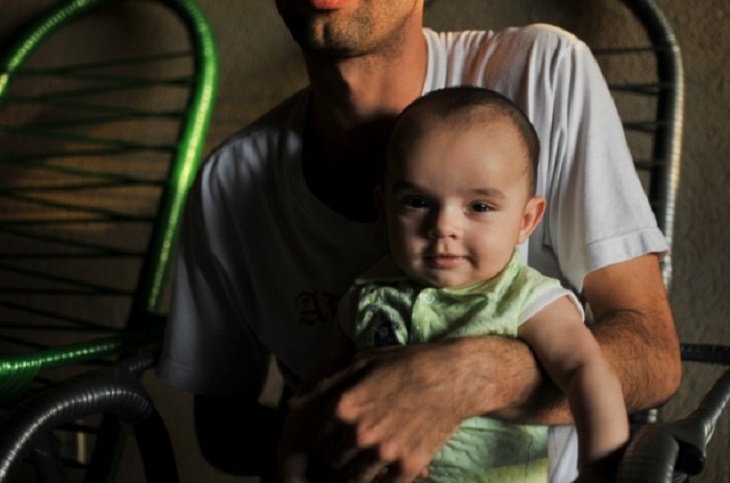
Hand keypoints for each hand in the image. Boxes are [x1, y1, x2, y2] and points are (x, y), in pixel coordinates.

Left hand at [290, 341, 476, 482]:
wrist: (452, 378)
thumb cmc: (405, 363)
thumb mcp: (362, 363)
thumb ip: (325, 387)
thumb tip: (293, 405)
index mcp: (344, 407)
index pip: (316, 437)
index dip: (325, 435)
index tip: (335, 434)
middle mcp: (359, 434)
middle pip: (333, 461)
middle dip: (339, 455)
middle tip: (353, 447)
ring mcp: (383, 453)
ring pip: (354, 479)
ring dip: (356, 472)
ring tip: (368, 459)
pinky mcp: (407, 467)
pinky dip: (383, 479)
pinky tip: (389, 465)